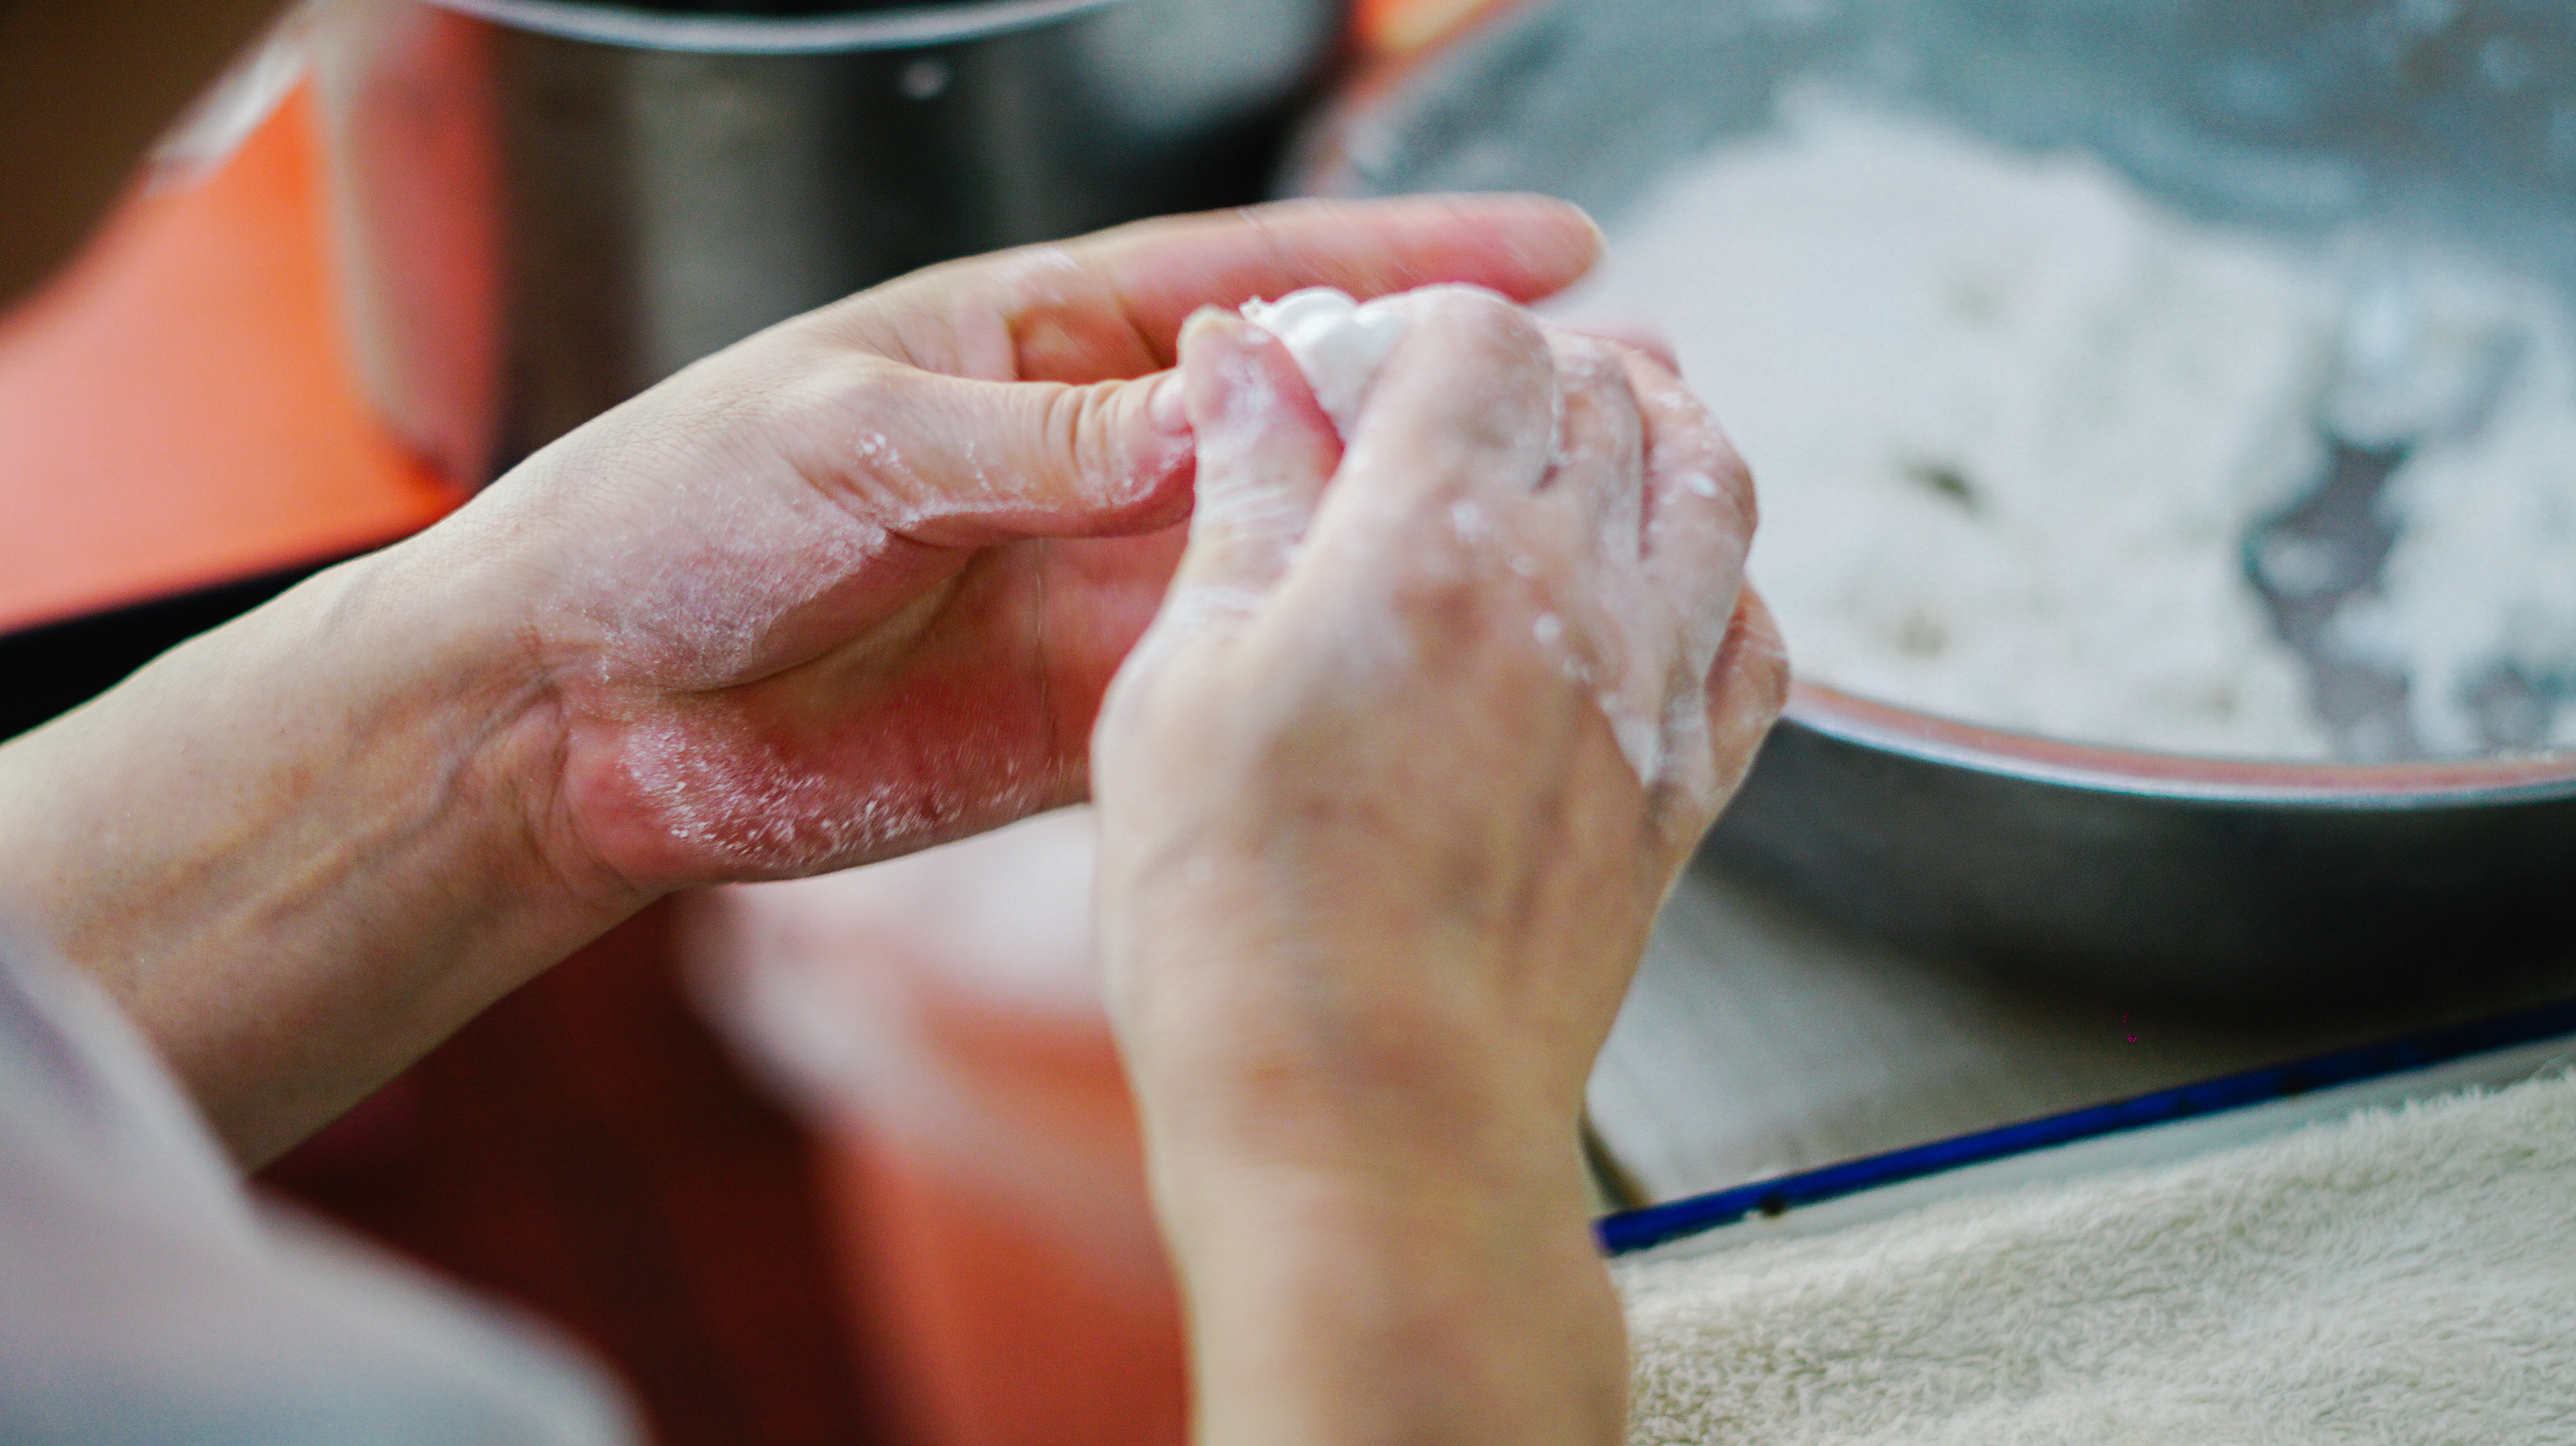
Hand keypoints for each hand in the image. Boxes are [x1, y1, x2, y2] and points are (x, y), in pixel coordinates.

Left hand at [419, 197, 1606, 895]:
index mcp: (1033, 340)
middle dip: (1454, 412)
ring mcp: (1096, 590)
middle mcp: (1089, 461)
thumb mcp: (846, 431)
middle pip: (1310, 422)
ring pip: (1293, 561)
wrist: (572, 714)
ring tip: (1565, 542)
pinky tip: (1426, 683)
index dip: (1408, 264)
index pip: (1255, 281)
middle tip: (1610, 410)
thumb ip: (1037, 438)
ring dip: (1413, 553)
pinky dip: (1319, 683)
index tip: (1553, 254)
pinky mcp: (1085, 716)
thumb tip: (1213, 420)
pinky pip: (1227, 690)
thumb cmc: (664, 514)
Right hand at [1091, 292, 1784, 1445]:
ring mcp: (1650, 697)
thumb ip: (1243, 502)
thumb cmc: (1246, 936)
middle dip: (1522, 363)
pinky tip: (1652, 591)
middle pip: (1607, 391)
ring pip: (1712, 486)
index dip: (1410, 327)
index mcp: (1435, 545)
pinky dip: (1718, 579)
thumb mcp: (1181, 685)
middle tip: (1436, 403)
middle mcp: (1574, 598)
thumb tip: (1247, 367)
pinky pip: (1757, 638)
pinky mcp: (1683, 795)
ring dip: (1651, 432)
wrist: (1370, 1133)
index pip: (1481, 339)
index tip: (1345, 370)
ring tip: (1573, 444)